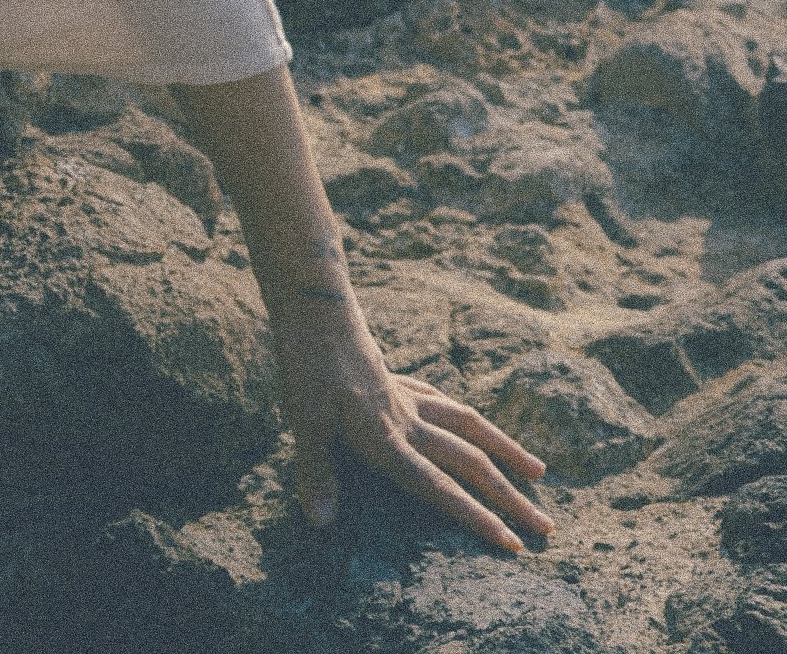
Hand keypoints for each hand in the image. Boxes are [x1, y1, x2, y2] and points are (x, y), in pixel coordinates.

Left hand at [269, 281, 553, 555]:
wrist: (315, 306)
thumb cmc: (306, 365)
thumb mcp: (302, 420)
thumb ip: (315, 471)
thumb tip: (321, 523)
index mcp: (387, 438)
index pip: (440, 487)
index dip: (475, 517)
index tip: (513, 543)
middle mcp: (408, 420)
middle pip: (470, 463)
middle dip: (509, 497)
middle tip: (546, 526)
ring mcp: (407, 398)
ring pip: (469, 425)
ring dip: (505, 450)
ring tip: (538, 470)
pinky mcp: (398, 380)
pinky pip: (444, 402)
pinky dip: (466, 418)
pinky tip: (471, 424)